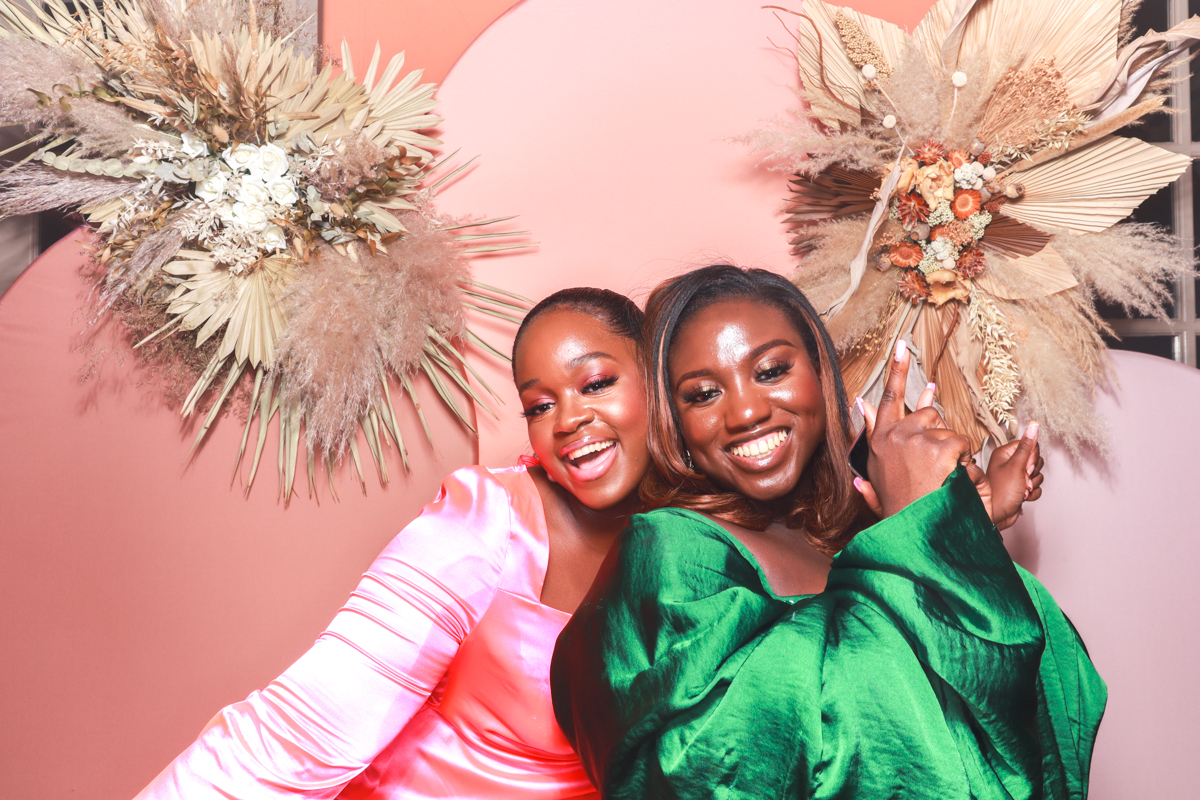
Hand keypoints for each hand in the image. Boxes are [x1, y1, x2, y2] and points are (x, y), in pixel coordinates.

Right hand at [853, 340, 971, 517]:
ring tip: (941, 483)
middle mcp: (893, 436)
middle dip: (938, 436)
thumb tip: (861, 404)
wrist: (915, 535)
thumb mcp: (879, 474)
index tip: (902, 346)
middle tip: (935, 466)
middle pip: (927, 415)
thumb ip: (871, 434)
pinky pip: (962, 444)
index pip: (888, 398)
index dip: (897, 371)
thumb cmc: (901, 512)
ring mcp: (914, 439)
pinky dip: (963, 464)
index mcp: (879, 444)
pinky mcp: (937, 446)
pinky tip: (951, 482)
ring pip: (948, 431)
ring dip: (952, 456)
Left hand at [984, 423, 1043, 529]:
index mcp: (1005, 453)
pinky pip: (1035, 486)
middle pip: (1035, 460)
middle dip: (1033, 472)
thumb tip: (1034, 426)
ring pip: (1037, 474)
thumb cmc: (1001, 492)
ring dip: (1032, 484)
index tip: (1026, 467)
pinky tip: (1023, 497)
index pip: (1029, 445)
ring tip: (1022, 490)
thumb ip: (1027, 446)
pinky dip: (1032, 493)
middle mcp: (1010, 463)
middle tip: (1023, 479)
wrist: (997, 516)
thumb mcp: (1016, 466)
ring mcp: (1015, 476)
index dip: (1032, 458)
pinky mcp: (1020, 488)